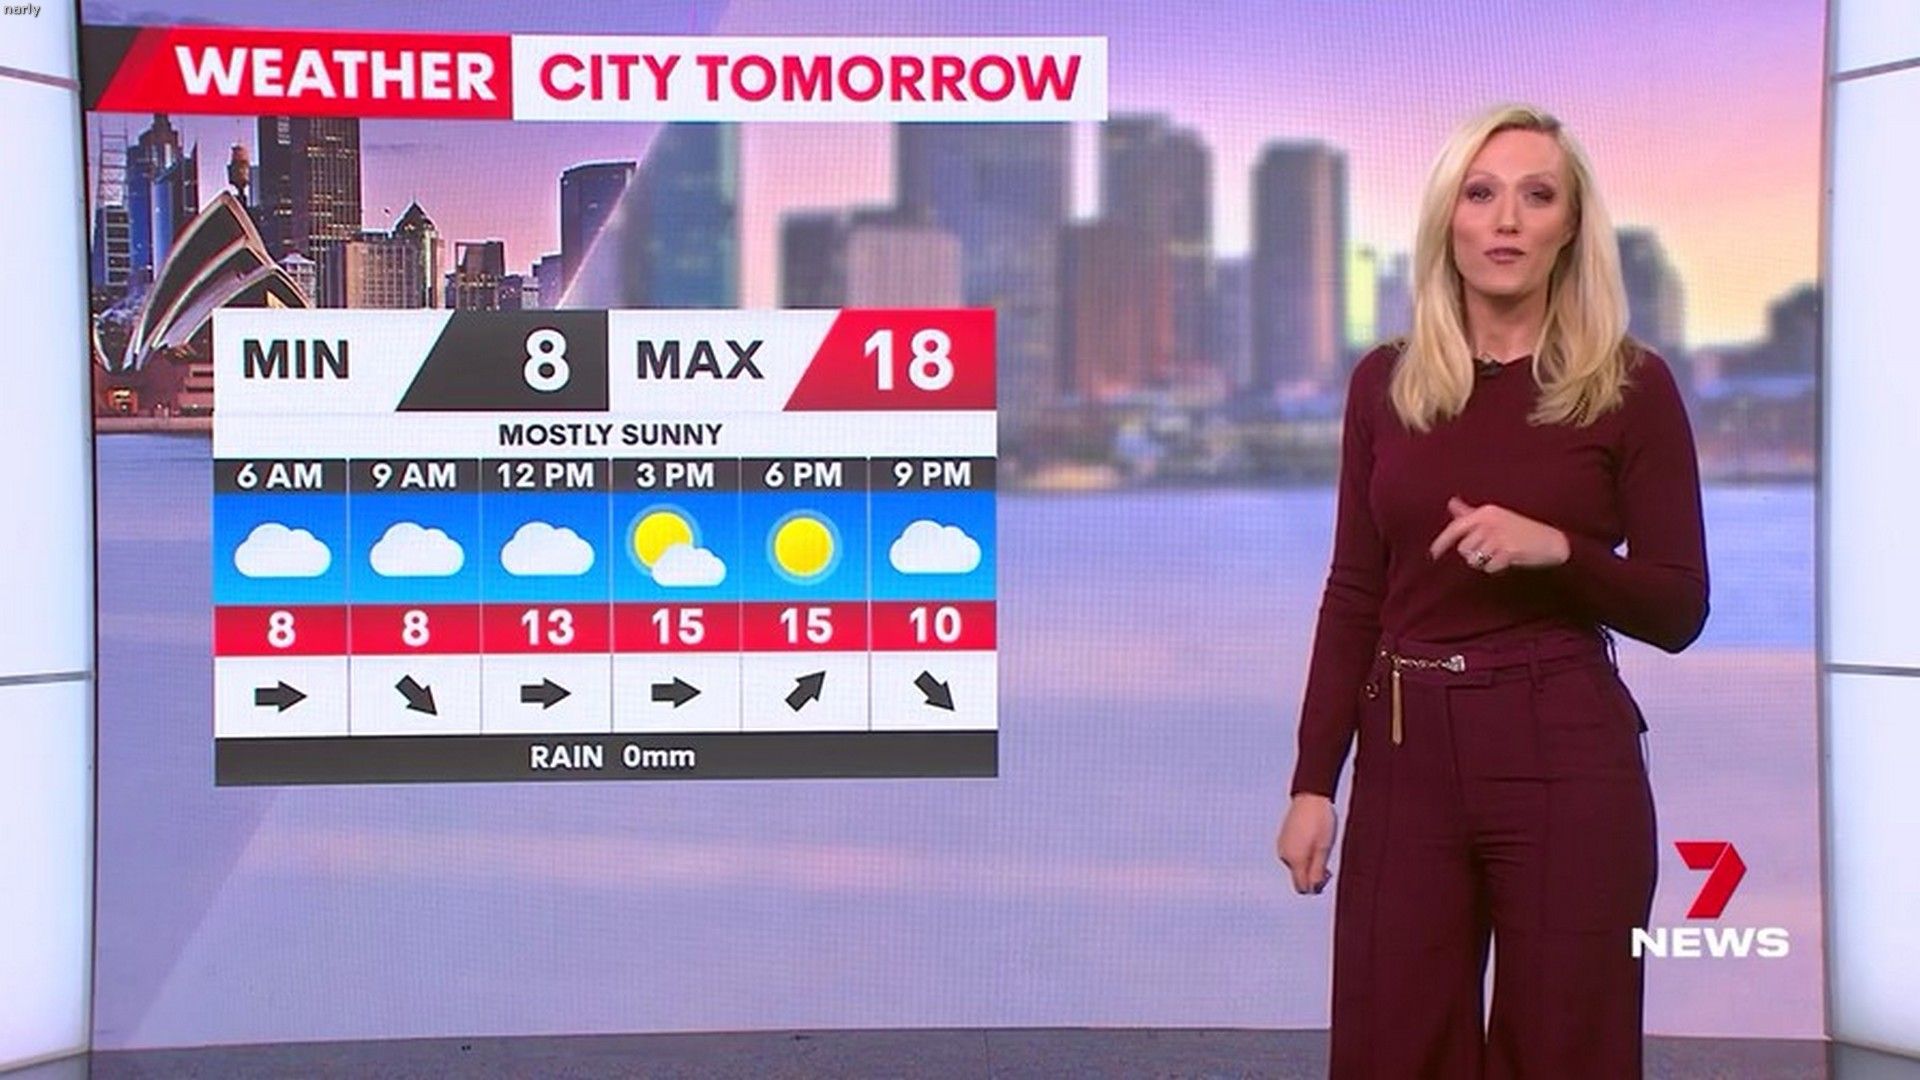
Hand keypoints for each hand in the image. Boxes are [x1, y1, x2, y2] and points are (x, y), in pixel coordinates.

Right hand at [1276, 793, 1337, 894]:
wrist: (1310, 796)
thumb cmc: (1320, 822)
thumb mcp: (1324, 849)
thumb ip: (1318, 872)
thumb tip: (1313, 889)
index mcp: (1295, 859)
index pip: (1302, 887)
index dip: (1315, 887)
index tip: (1327, 875)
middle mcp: (1284, 855)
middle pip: (1298, 877)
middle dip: (1312, 876)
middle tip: (1327, 862)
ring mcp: (1282, 846)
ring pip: (1295, 866)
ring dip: (1307, 864)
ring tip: (1320, 848)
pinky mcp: (1282, 838)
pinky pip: (1292, 855)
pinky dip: (1302, 855)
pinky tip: (1312, 842)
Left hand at [1428, 496, 1570, 572]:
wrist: (1552, 541)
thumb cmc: (1521, 529)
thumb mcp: (1496, 517)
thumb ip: (1471, 512)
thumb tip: (1452, 502)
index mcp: (1486, 512)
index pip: (1456, 528)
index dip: (1441, 542)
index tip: (1433, 554)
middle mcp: (1490, 523)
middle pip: (1464, 548)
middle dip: (1472, 554)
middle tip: (1489, 552)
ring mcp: (1499, 537)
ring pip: (1475, 559)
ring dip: (1483, 562)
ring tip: (1498, 556)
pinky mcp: (1508, 551)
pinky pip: (1489, 568)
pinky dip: (1495, 568)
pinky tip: (1506, 562)